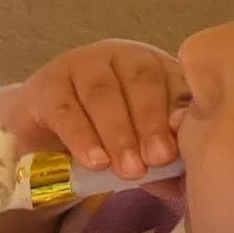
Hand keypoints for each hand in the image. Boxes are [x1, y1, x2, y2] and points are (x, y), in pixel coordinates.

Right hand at [17, 38, 188, 179]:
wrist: (44, 130)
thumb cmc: (106, 135)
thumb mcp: (142, 142)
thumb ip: (164, 152)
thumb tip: (185, 176)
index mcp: (156, 65)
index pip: (176, 81)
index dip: (182, 112)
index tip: (188, 145)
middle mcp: (120, 56)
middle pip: (141, 81)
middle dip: (151, 122)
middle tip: (158, 159)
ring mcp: (79, 65)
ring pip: (102, 93)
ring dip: (118, 133)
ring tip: (128, 169)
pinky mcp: (46, 84)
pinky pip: (65, 110)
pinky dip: (82, 137)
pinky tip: (95, 162)